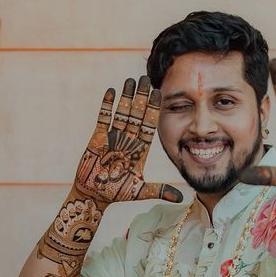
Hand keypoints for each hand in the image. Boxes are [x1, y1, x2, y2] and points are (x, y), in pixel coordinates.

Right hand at [74, 76, 182, 203]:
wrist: (94, 195)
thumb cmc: (116, 193)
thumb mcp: (142, 190)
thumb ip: (160, 190)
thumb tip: (182, 198)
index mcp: (139, 150)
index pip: (149, 126)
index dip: (154, 110)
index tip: (159, 94)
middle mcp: (127, 141)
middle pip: (137, 115)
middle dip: (142, 97)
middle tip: (147, 78)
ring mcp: (112, 138)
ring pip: (122, 113)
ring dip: (127, 97)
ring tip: (132, 80)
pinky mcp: (97, 138)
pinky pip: (103, 118)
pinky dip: (107, 105)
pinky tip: (112, 91)